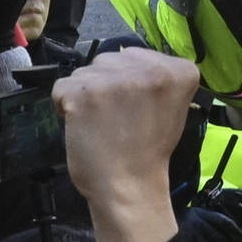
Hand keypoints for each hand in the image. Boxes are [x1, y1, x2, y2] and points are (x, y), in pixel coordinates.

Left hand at [56, 46, 201, 241]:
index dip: (125, 81)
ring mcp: (117, 79)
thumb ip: (152, 78)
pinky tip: (83, 126)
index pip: (134, 55)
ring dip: (83, 95)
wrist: (130, 186)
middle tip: (115, 118)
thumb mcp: (169, 105)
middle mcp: (152, 69)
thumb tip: (122, 57)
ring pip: (83, 73)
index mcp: (180, 70)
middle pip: (107, 60)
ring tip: (101, 123)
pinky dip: (64, 106)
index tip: (134, 108)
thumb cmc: (147, 150)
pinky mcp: (85, 93)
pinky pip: (61, 87)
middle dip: (103, 85)